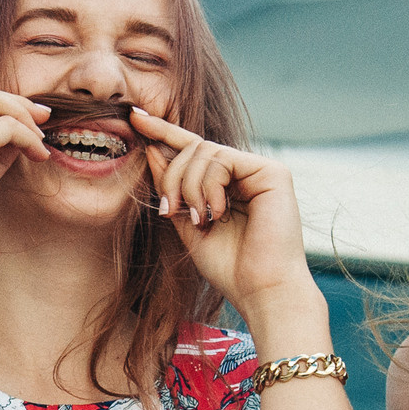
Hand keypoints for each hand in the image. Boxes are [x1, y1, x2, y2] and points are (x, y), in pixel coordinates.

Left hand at [130, 107, 315, 324]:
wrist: (260, 290)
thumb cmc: (229, 267)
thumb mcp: (188, 225)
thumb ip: (172, 189)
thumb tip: (153, 150)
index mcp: (227, 184)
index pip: (193, 150)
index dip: (164, 132)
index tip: (135, 118)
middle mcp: (245, 173)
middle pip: (193, 148)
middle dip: (172, 176)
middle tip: (170, 209)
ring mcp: (260, 171)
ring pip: (204, 151)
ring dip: (189, 186)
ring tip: (199, 218)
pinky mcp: (273, 172)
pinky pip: (223, 159)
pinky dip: (209, 186)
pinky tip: (217, 212)